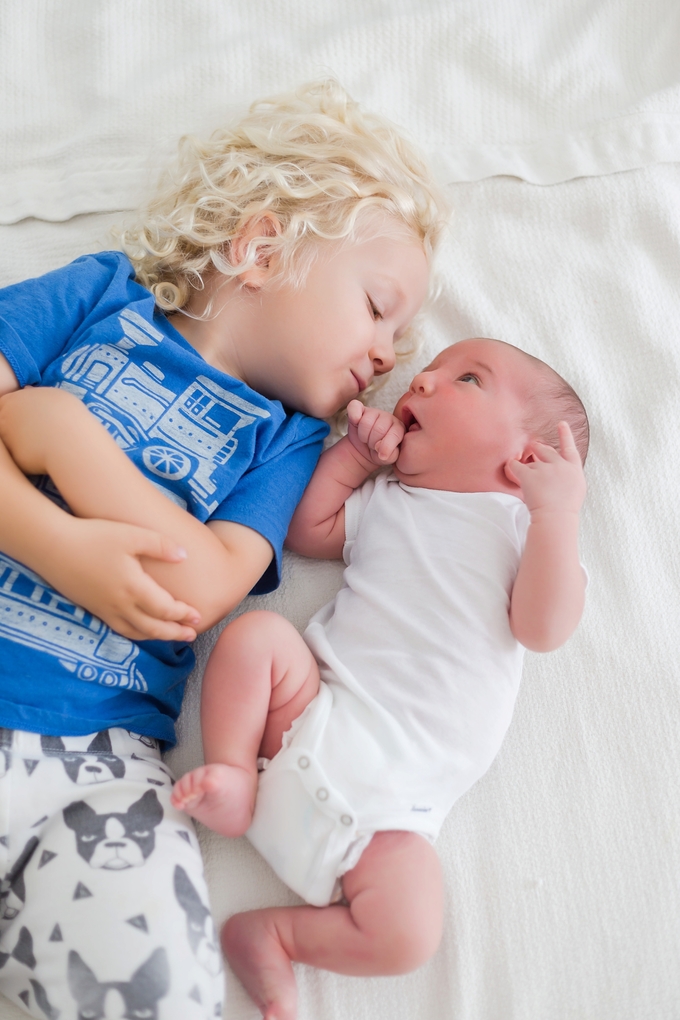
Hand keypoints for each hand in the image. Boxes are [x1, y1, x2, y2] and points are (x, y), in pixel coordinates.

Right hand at [48, 518, 201, 641]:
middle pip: (153, 627)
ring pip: (135, 632)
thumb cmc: (93, 536)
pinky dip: (135, 633)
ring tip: (171, 636)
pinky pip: (119, 628)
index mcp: (133, 587)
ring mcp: (105, 609)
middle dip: (175, 632)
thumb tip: (183, 556)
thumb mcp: (131, 534)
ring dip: (156, 636)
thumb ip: (160, 545)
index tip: (198, 616)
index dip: (183, 615)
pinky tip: (141, 629)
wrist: (52, 546)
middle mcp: (120, 604)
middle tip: (192, 635)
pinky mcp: (93, 608)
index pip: (165, 609)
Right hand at [346, 399, 404, 466]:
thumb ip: (391, 455)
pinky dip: (353, 415)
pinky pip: (354, 407)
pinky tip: (356, 423)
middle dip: (373, 442)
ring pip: (365, 422)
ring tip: (366, 439)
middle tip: (372, 446)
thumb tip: (380, 449)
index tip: (380, 454)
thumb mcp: (388, 458)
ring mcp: (374, 411)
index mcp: (400, 428)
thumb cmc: (379, 453)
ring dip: (363, 436)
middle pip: (378, 429)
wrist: (364, 451)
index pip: (394, 435)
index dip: (385, 447)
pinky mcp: (359, 409)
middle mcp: (389, 417)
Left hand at [505, 421, 585, 516]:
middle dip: (536, 450)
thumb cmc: (565, 509)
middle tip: (531, 454)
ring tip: (528, 481)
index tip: (561, 423)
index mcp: (573, 469)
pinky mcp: (530, 475)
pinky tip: (512, 471)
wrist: (556, 518)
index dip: (565, 435)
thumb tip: (558, 468)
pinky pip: (515, 466)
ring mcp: (544, 468)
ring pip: (529, 460)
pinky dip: (512, 468)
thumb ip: (568, 475)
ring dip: (526, 466)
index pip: (570, 448)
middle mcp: (559, 464)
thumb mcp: (576, 489)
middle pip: (544, 449)